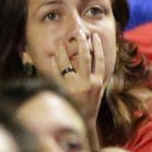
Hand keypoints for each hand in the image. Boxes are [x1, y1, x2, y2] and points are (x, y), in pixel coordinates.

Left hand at [52, 29, 105, 143]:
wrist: (83, 119)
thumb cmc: (91, 102)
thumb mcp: (99, 89)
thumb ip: (98, 74)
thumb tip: (99, 57)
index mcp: (98, 82)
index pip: (99, 60)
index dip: (97, 47)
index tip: (94, 36)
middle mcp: (87, 83)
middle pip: (85, 57)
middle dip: (81, 43)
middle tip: (78, 32)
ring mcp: (75, 86)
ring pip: (68, 63)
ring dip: (64, 50)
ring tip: (61, 40)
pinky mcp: (63, 90)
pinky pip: (57, 73)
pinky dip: (54, 64)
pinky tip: (52, 55)